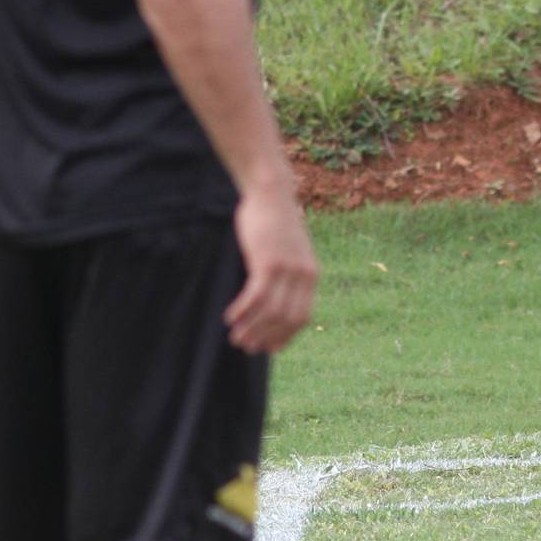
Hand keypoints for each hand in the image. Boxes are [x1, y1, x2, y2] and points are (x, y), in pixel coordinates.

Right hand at [226, 182, 317, 354]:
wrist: (271, 192)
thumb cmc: (274, 221)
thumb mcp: (288, 250)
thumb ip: (286, 273)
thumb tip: (272, 298)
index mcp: (311, 275)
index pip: (302, 317)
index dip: (285, 336)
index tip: (269, 348)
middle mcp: (304, 275)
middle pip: (286, 319)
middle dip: (266, 337)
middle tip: (247, 347)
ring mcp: (288, 269)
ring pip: (270, 312)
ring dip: (251, 328)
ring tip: (235, 338)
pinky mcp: (269, 262)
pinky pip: (256, 296)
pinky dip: (242, 310)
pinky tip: (229, 317)